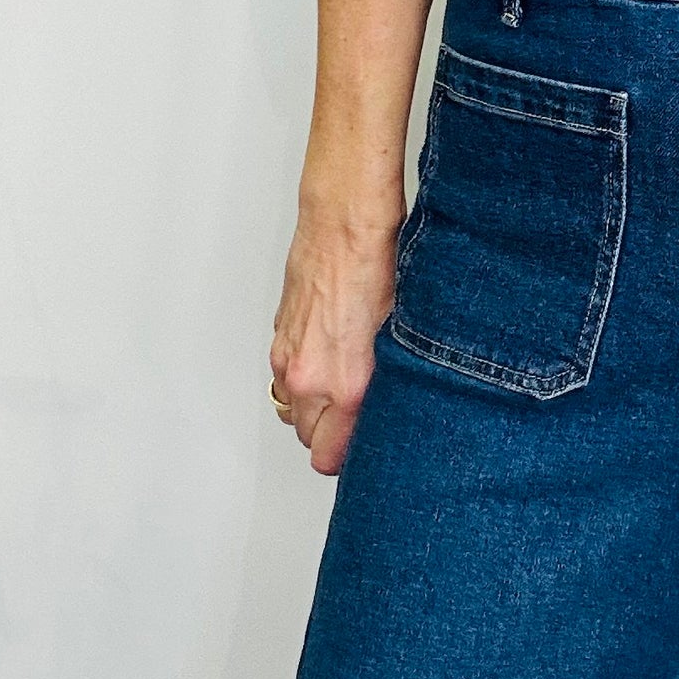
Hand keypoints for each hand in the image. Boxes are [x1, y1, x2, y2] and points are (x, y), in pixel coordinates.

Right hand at [268, 208, 398, 474]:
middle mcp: (311, 378)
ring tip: (344, 386)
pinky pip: (284, 380)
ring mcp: (289, 357)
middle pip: (310, 441)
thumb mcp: (399, 335)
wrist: (345, 221)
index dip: (351, 456)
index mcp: (348, 385)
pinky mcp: (279, 336)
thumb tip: (390, 409)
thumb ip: (388, 384)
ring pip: (293, 411)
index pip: (331, 457)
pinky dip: (301, 379)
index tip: (368, 445)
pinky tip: (328, 357)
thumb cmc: (379, 265)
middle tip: (361, 414)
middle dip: (333, 435)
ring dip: (314, 409)